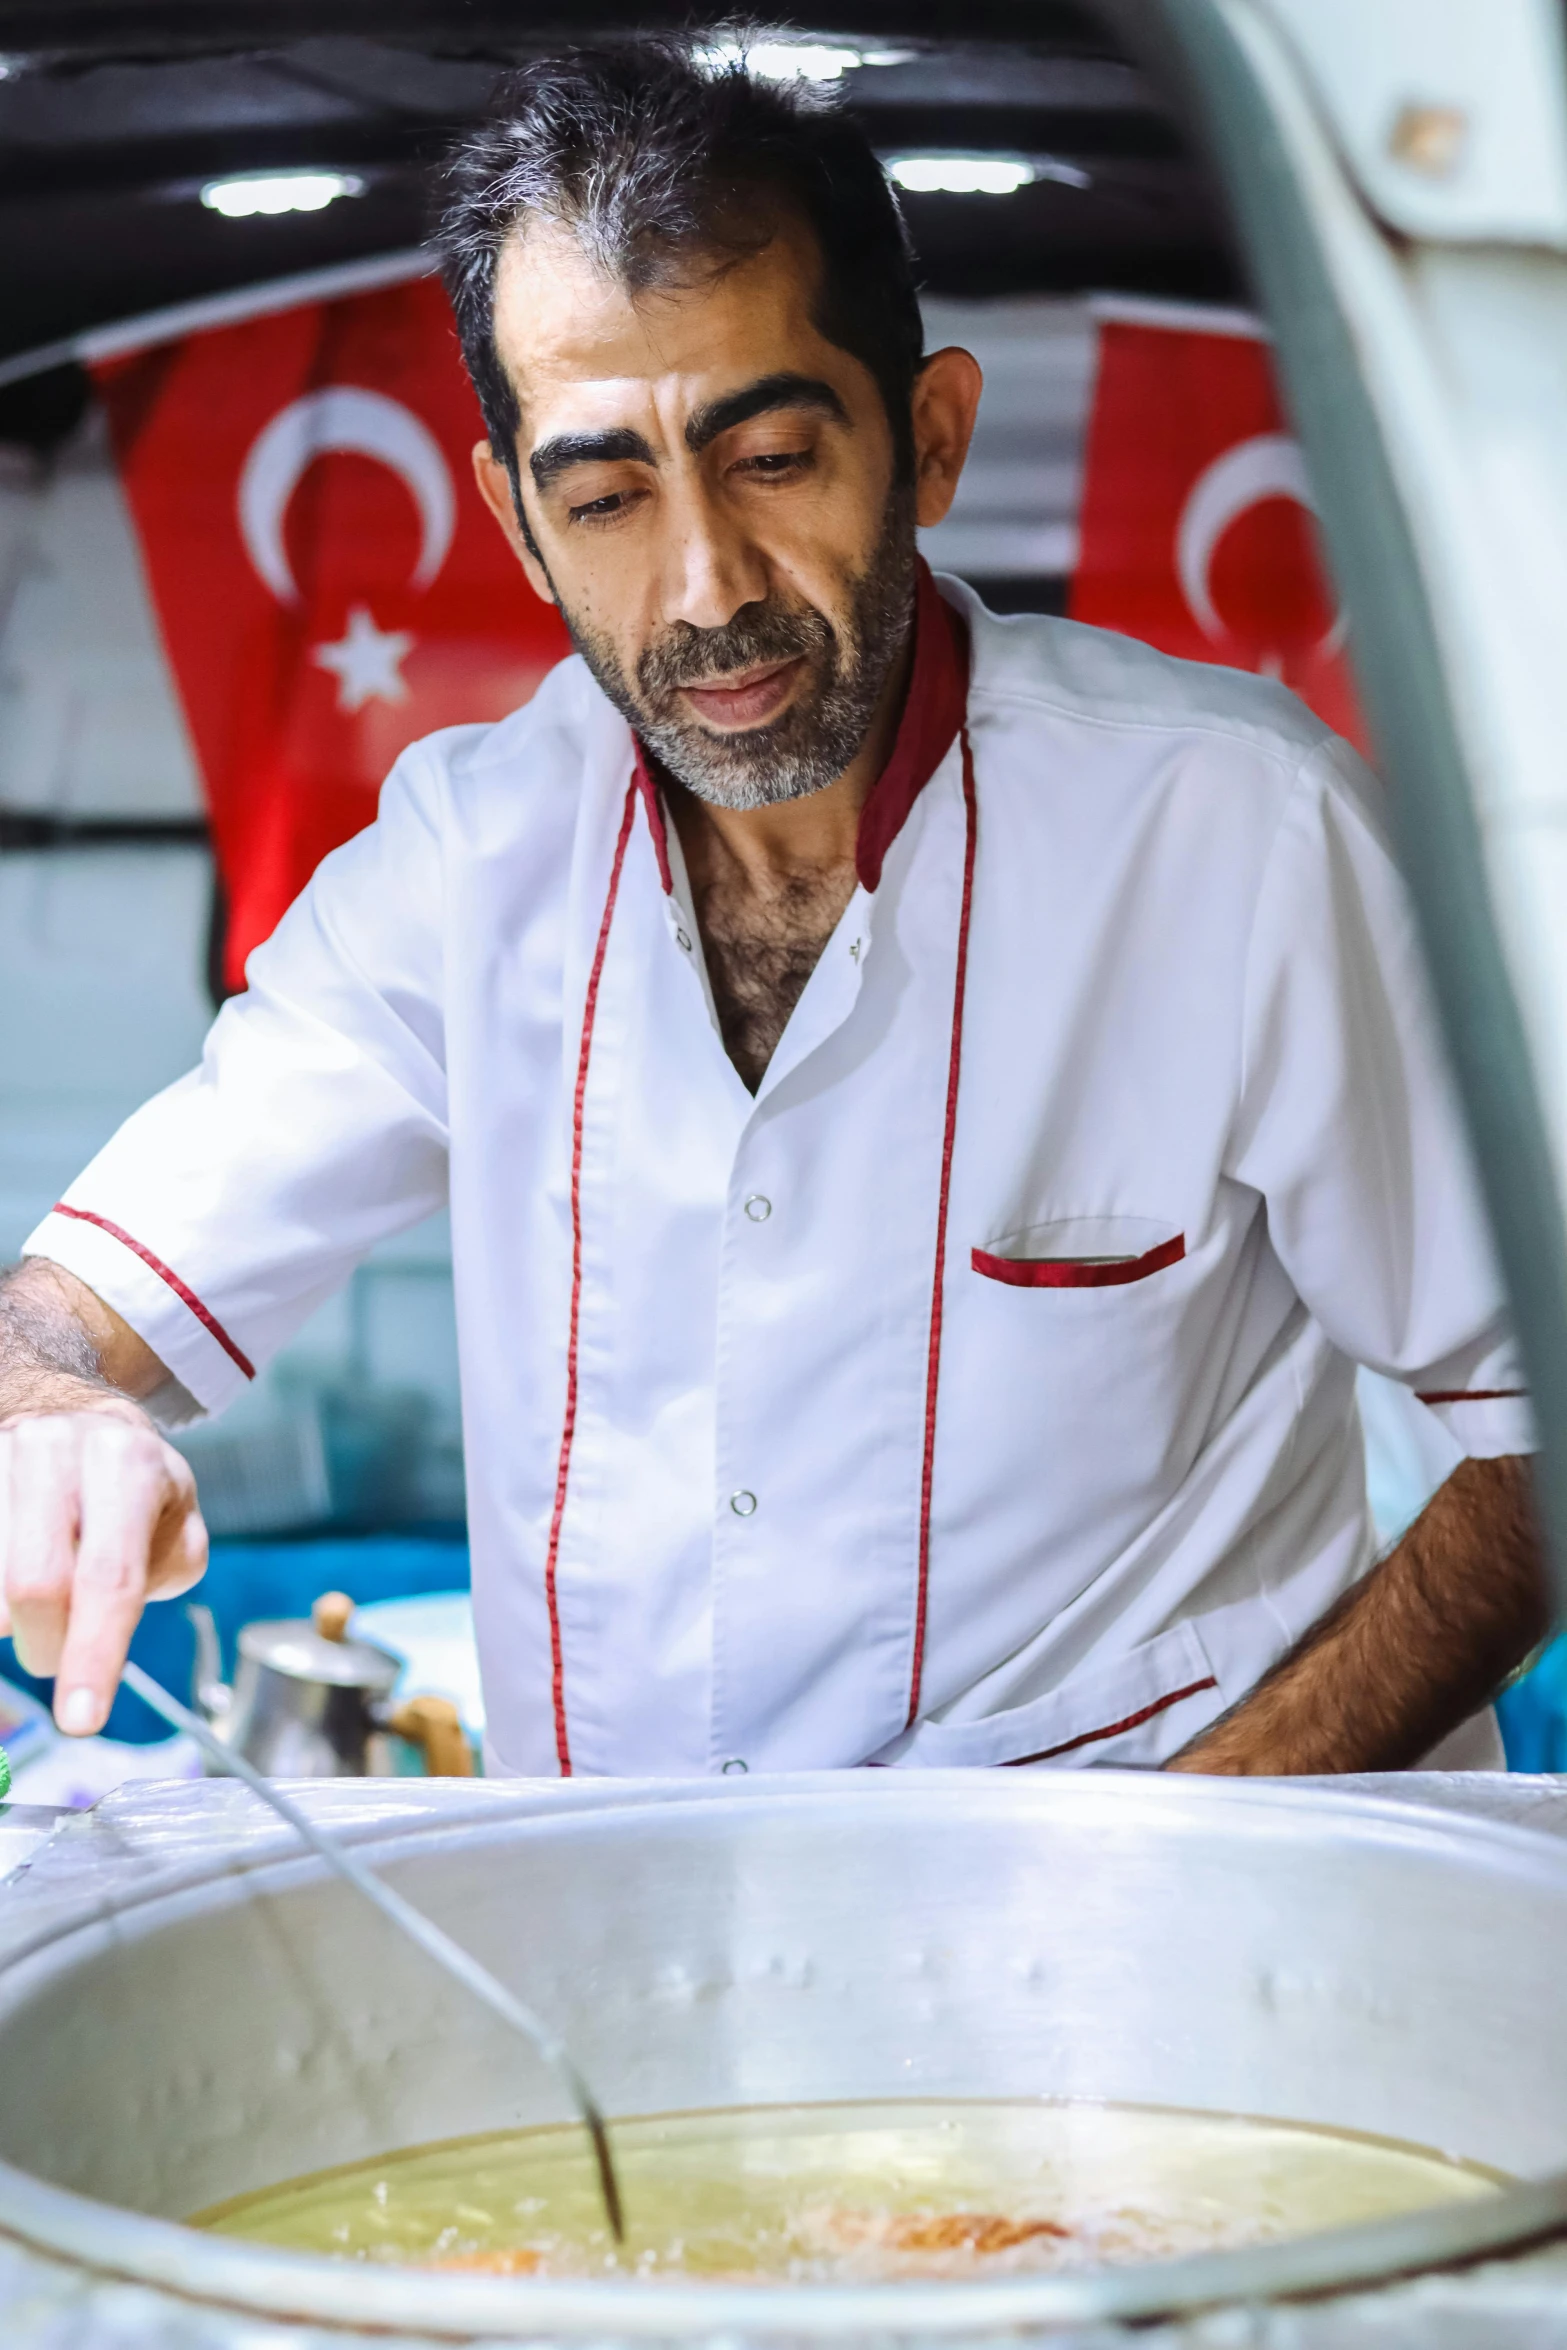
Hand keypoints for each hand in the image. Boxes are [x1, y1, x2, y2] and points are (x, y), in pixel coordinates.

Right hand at [0, 1406, 208, 1735]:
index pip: (109, 1577)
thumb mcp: (176, 1529)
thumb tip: (93, 1643)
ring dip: (11, 1623)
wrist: (74, 1416)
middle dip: (47, 1645)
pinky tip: (14, 1595)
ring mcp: (0, 1454)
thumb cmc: (135, 1491)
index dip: (94, 1655)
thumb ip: (154, 1581)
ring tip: (39, 1607)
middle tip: (58, 1656)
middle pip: (34, 1585)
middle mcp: (56, 1450)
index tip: (81, 1720)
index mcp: (127, 1464)